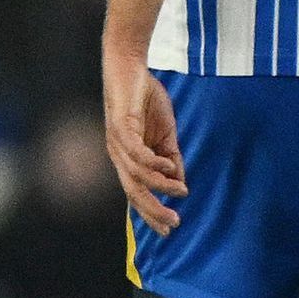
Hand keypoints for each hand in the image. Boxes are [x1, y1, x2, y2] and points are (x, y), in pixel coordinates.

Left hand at [102, 56, 187, 233]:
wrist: (130, 68)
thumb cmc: (145, 100)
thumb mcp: (165, 133)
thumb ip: (171, 158)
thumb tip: (180, 183)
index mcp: (127, 159)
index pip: (137, 193)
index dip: (151, 212)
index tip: (169, 229)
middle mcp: (118, 155)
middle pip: (133, 191)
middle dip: (153, 210)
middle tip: (173, 224)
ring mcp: (117, 142)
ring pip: (136, 175)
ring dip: (160, 186)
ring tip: (181, 191)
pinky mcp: (120, 126)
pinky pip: (136, 152)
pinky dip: (152, 163)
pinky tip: (169, 167)